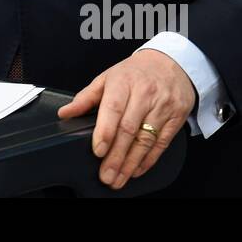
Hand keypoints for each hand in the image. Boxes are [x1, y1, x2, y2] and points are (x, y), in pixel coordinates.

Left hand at [56, 48, 194, 189]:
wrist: (171, 63)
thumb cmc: (135, 72)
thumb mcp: (107, 77)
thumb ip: (86, 97)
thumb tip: (66, 112)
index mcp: (123, 82)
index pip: (113, 108)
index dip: (105, 132)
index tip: (98, 150)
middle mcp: (144, 94)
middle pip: (129, 129)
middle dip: (116, 156)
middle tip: (106, 175)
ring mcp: (162, 106)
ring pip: (146, 140)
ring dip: (131, 163)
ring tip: (118, 178)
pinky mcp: (176, 118)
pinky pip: (161, 143)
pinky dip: (148, 160)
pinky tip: (136, 170)